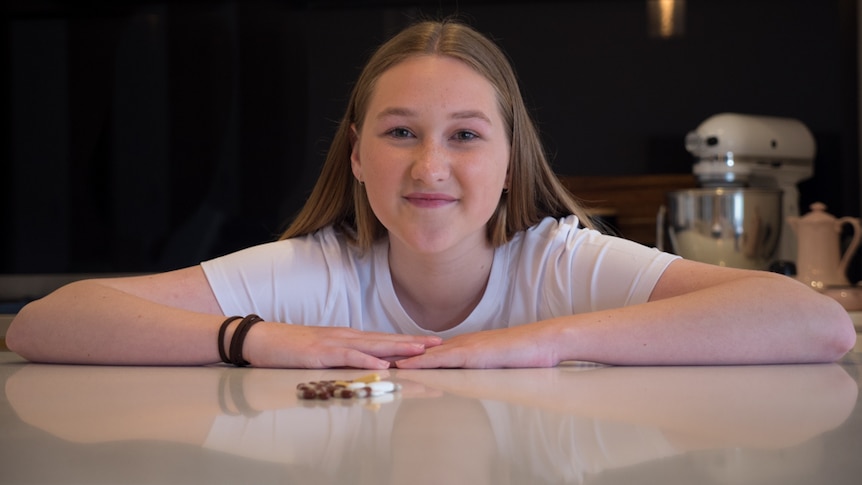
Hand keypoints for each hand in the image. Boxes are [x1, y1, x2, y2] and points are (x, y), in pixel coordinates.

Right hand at [244, 322, 441, 368]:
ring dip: (397, 348)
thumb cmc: (291, 348)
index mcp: (348, 337)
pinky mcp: (320, 353)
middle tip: (439, 344)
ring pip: (372, 345)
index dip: (408, 342)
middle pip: (385, 339)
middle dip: (413, 343)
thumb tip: (366, 365)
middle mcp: (345, 337)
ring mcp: (333, 343)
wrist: (262, 339)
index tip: (432, 344)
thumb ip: (345, 357)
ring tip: (421, 352)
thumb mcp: (323, 353)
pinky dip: (366, 360)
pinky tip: (383, 363)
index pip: (384, 339)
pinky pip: (347, 356)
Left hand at [394, 323, 559, 368]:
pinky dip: (422, 364)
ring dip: (403, 360)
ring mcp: (464, 347)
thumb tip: (467, 377)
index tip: (387, 360)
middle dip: (397, 356)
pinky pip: (442, 360)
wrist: (542, 343)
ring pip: (426, 355)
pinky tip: (406, 367)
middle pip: (422, 351)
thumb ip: (479, 368)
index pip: (429, 352)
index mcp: (464, 346)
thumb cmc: (524, 354)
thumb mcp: (496, 363)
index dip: (407, 356)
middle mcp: (459, 343)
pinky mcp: (471, 354)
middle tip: (372, 360)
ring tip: (379, 365)